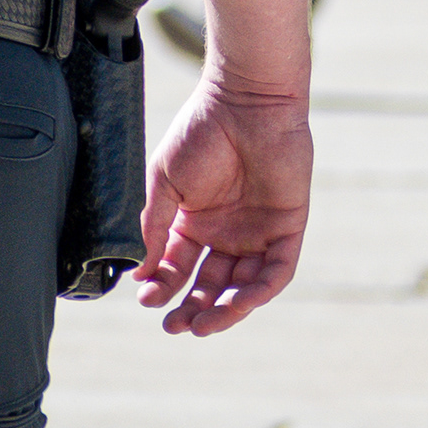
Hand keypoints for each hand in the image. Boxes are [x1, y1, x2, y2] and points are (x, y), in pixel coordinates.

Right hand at [139, 79, 311, 334]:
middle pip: (211, 284)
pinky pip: (277, 270)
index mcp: (196, 222)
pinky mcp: (287, 227)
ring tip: (202, 323)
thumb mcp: (166, 183)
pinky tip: (238, 303)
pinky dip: (259, 291)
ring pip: (244, 285)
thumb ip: (156, 228)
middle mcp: (228, 232)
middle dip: (193, 308)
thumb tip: (140, 272)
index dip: (164, 287)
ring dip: (225, 309)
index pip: (179, 268)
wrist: (244, 101)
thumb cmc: (202, 132)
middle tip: (175, 326)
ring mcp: (258, 232)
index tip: (147, 298)